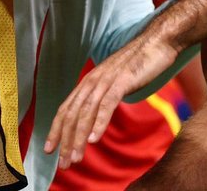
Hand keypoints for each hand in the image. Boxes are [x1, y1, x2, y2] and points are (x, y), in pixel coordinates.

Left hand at [44, 28, 179, 168]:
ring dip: (79, 137)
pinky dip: (99, 122)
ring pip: (86, 112)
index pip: (67, 108)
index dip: (56, 129)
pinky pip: (107, 104)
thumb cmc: (138, 64)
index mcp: (89, 81)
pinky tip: (94, 139)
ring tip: (75, 157)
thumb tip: (97, 114)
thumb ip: (104, 96)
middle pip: (73, 114)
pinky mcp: (122, 80)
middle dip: (65, 140)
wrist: (157, 42)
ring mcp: (107, 80)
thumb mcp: (115, 82)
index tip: (49, 149)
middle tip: (62, 163)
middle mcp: (93, 80)